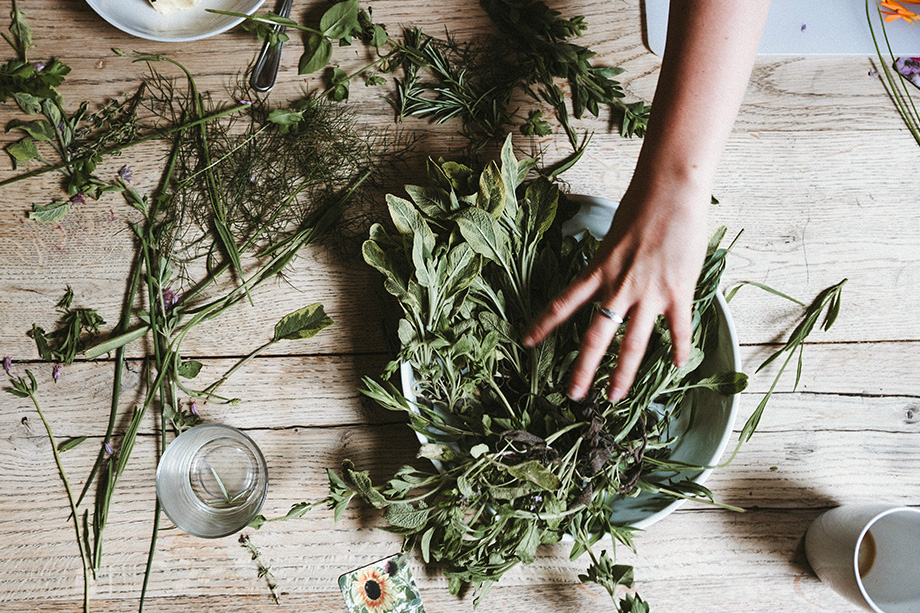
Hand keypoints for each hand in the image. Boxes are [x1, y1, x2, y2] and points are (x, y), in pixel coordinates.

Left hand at [524, 176, 709, 401]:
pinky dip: (679, 350)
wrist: (671, 191)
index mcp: (598, 271)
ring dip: (623, 374)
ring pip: (633, 343)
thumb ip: (607, 262)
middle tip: (574, 395)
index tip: (526, 343)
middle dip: (583, 369)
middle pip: (596, 337)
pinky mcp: (677, 292)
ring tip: (615, 397)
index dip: (543, 325)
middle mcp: (618, 287)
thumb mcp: (611, 237)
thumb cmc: (641, 206)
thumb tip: (606, 275)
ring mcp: (648, 293)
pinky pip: (678, 329)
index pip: (563, 304)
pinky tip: (678, 367)